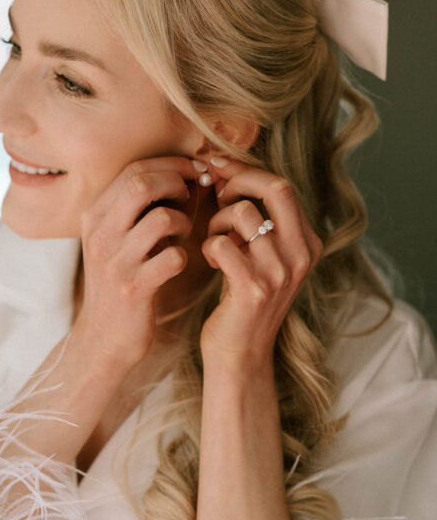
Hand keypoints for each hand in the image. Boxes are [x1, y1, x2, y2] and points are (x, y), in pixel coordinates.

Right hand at [74, 156, 199, 370]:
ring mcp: (115, 262)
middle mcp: (99, 235)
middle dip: (176, 182)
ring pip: (160, 219)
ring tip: (184, 232)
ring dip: (183, 221)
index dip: (169, 165)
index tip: (194, 171)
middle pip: (141, 185)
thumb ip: (149, 207)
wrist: (103, 337)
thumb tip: (193, 175)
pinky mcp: (133, 288)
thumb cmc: (123, 280)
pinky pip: (172, 257)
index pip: (133, 171)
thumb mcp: (122, 240)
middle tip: (192, 195)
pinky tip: (179, 262)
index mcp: (94, 216)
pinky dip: (184, 255)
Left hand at [199, 158, 323, 366]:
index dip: (247, 171)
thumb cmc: (243, 298)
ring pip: (244, 214)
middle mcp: (302, 254)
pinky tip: (212, 261)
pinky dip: (209, 246)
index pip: (283, 185)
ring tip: (214, 240)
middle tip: (215, 189)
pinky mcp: (254, 288)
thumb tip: (227, 170)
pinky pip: (222, 243)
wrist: (240, 352)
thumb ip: (259, 219)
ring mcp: (281, 272)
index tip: (219, 166)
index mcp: (308, 242)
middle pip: (276, 188)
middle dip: (238, 179)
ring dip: (219, 220)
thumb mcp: (263, 256)